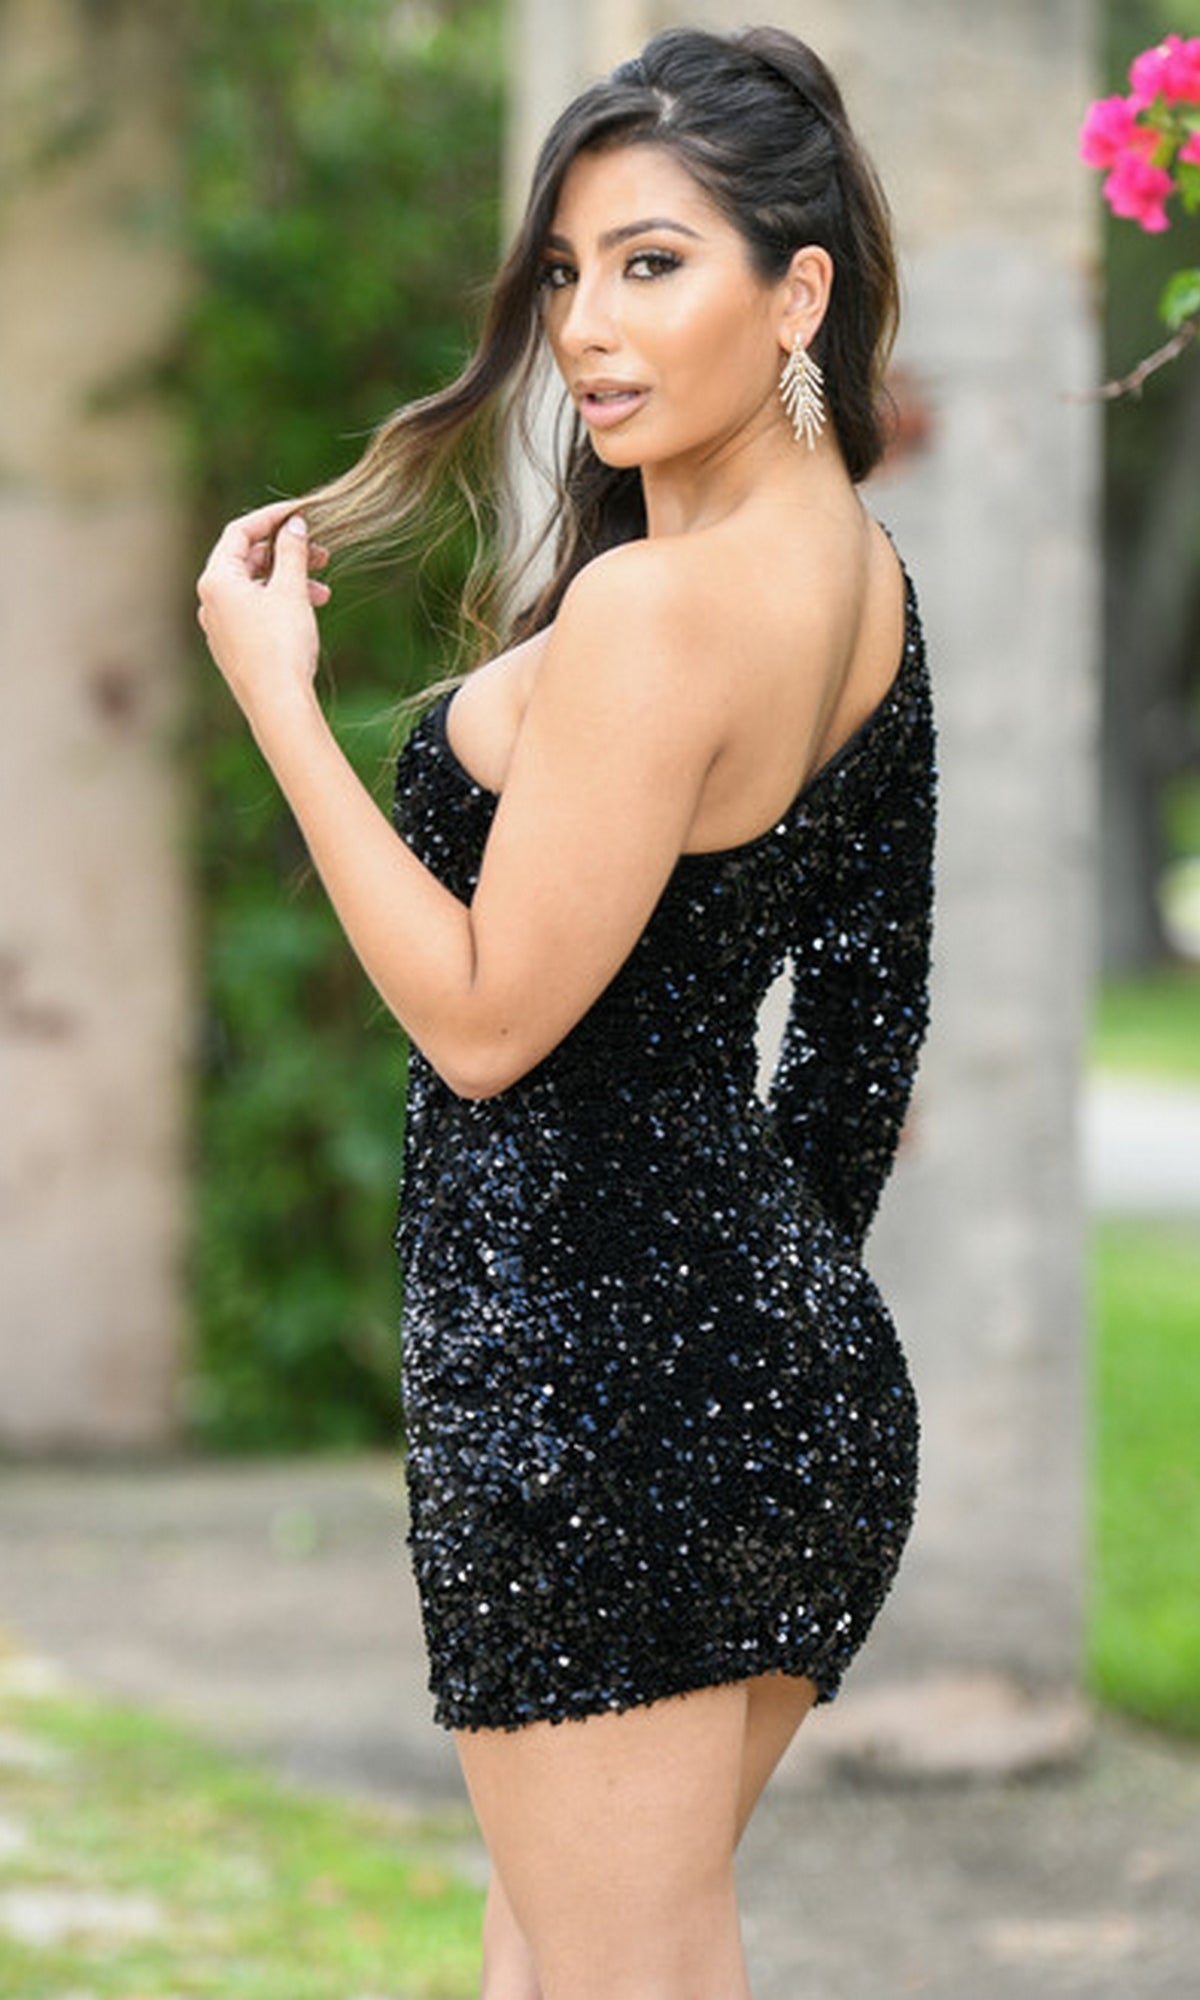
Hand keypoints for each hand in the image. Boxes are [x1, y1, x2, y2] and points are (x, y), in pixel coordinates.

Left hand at [197, 498, 331, 727]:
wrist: (277, 704)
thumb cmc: (281, 644)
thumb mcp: (291, 590)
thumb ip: (292, 552)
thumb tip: (294, 525)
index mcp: (216, 579)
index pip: (240, 532)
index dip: (272, 518)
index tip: (301, 514)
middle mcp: (210, 600)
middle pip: (247, 560)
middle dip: (286, 553)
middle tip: (322, 553)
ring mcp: (219, 625)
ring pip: (255, 587)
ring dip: (289, 581)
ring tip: (323, 591)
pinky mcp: (233, 646)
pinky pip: (255, 612)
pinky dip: (280, 604)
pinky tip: (307, 612)